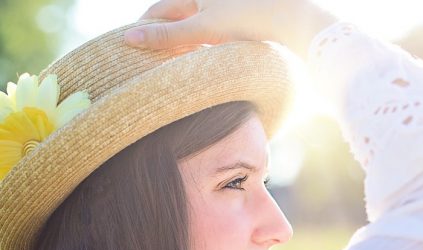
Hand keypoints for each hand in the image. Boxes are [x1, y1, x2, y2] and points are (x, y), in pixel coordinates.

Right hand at [123, 0, 338, 60]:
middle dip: (161, 37)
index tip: (129, 48)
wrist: (293, 25)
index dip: (143, 28)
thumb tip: (129, 39)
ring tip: (169, 68)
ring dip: (182, 47)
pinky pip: (213, 42)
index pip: (159, 10)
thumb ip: (168, 36)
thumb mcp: (204, 28)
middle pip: (176, 20)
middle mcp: (210, 1)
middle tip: (145, 61)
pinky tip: (201, 67)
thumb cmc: (249, 19)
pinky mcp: (240, 30)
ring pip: (195, 32)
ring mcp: (225, 15)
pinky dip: (202, 52)